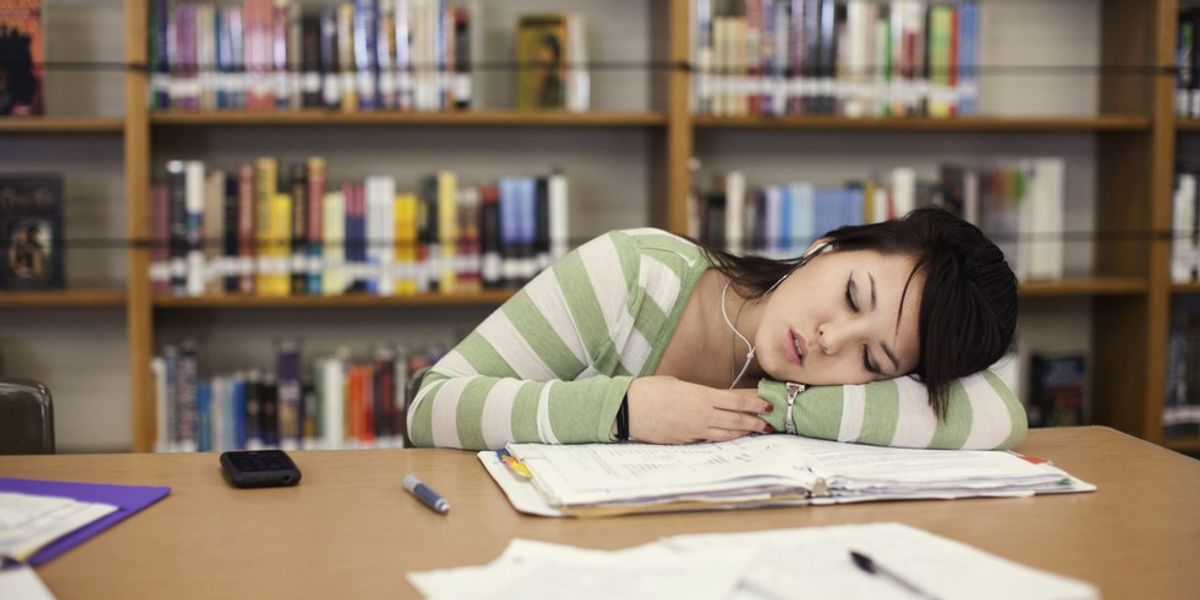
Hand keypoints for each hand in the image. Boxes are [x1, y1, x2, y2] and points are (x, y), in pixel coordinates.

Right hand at [623, 376, 773, 443]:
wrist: (629, 408)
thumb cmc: (650, 391)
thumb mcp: (678, 385)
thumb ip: (697, 393)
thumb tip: (709, 399)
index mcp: (702, 396)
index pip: (736, 401)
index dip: (754, 404)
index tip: (767, 406)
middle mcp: (702, 414)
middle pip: (736, 420)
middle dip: (754, 422)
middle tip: (768, 425)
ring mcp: (694, 430)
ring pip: (726, 434)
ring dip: (742, 433)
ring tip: (755, 433)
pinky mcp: (685, 441)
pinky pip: (709, 440)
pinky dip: (723, 439)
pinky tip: (730, 438)